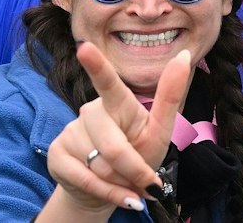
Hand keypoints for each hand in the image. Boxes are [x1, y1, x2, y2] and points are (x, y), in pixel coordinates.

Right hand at [43, 43, 190, 214]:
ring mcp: (71, 132)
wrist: (111, 189)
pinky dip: (108, 193)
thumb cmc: (140, 154)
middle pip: (114, 147)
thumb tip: (185, 55)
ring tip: (124, 180)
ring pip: (100, 166)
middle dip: (134, 169)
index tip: (84, 48)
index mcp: (119, 103)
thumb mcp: (159, 130)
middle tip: (145, 179)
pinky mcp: (57, 154)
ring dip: (120, 181)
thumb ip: (169, 97)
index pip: (108, 84)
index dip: (96, 67)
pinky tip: (118, 194)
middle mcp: (91, 112)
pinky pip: (85, 179)